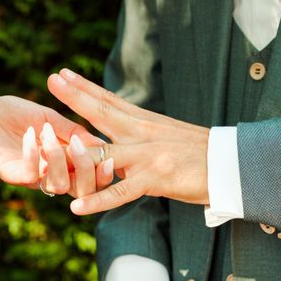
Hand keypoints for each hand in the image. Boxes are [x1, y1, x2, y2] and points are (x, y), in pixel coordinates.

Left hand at [0, 96, 111, 194]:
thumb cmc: (11, 114)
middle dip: (88, 170)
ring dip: (59, 158)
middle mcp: (50, 174)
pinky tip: (30, 134)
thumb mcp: (49, 118)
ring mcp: (32, 177)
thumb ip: (73, 130)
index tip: (109, 154)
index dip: (103, 171)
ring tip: (46, 132)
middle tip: (80, 146)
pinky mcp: (13, 175)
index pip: (91, 177)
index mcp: (63, 161)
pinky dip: (34, 153)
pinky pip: (32, 174)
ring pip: (60, 187)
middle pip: (82, 190)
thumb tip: (101, 142)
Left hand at [47, 69, 209, 214]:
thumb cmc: (203, 154)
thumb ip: (145, 135)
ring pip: (103, 153)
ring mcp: (147, 156)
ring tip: (47, 148)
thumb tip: (126, 133)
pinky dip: (97, 201)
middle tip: (51, 79)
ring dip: (73, 152)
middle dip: (75, 96)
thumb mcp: (170, 136)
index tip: (63, 73)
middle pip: (103, 112)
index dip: (85, 87)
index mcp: (146, 123)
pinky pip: (120, 192)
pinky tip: (76, 208)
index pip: (110, 101)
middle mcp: (143, 134)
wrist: (234, 165)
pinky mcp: (155, 179)